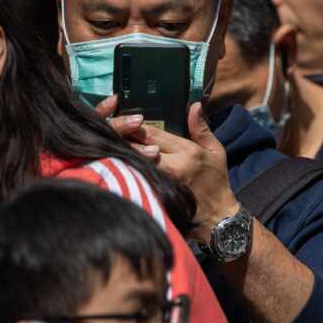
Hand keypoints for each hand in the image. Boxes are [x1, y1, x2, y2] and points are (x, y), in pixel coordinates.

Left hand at [94, 97, 238, 242]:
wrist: (217, 217)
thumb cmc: (216, 181)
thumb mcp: (215, 151)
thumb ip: (201, 128)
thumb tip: (194, 105)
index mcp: (186, 153)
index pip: (152, 134)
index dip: (134, 125)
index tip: (125, 119)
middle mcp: (171, 167)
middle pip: (136, 148)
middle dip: (121, 138)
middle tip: (108, 130)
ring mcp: (160, 183)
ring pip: (132, 164)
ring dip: (118, 154)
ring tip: (106, 145)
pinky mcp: (154, 196)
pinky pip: (133, 180)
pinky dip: (122, 171)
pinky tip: (113, 166)